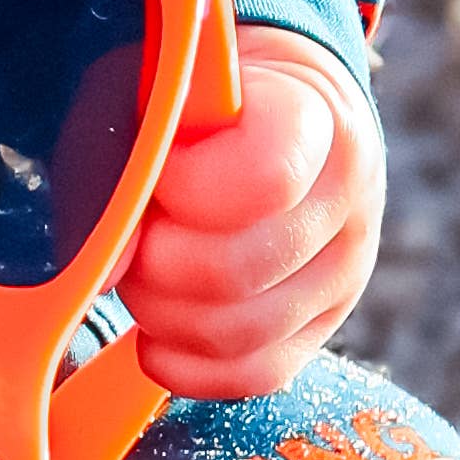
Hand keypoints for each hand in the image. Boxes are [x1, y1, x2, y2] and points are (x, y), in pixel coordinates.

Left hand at [122, 32, 382, 399]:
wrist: (267, 109)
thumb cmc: (196, 95)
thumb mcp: (158, 83)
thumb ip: (135, 148)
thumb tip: (111, 256)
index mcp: (317, 120)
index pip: (263, 178)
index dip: (181, 186)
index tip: (153, 170)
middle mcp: (348, 203)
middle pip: (235, 271)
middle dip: (153, 260)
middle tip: (134, 230)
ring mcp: (343, 275)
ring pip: (237, 334)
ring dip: (160, 311)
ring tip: (144, 266)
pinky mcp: (321, 330)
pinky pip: (250, 376)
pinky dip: (184, 362)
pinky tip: (156, 325)